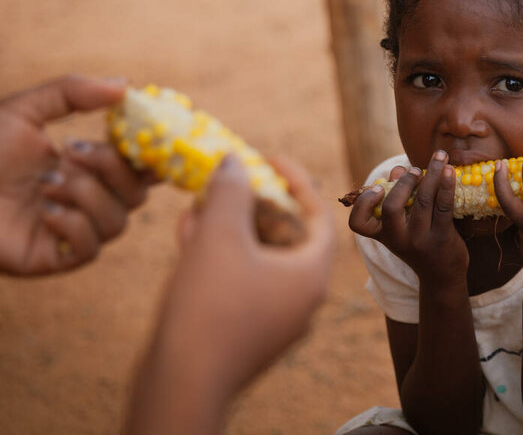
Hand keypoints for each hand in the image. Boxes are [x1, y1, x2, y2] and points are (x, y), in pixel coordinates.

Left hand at [0, 75, 150, 275]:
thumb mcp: (24, 110)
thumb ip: (74, 92)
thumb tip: (126, 85)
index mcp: (87, 168)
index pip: (140, 166)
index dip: (153, 155)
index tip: (149, 135)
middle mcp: (87, 201)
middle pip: (138, 193)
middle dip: (111, 167)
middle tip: (71, 150)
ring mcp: (73, 231)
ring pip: (118, 220)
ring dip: (86, 195)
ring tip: (45, 182)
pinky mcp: (56, 258)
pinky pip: (91, 247)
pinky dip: (73, 224)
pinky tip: (44, 211)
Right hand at [126, 155, 335, 434]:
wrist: (180, 387)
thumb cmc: (208, 307)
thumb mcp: (219, 236)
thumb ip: (230, 191)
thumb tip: (234, 162)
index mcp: (311, 275)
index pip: (319, 215)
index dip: (297, 180)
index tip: (270, 159)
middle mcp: (302, 299)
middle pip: (287, 235)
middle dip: (254, 203)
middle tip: (230, 181)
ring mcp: (275, 319)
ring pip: (258, 257)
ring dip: (230, 226)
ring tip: (201, 201)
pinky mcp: (247, 333)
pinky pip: (241, 281)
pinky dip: (220, 255)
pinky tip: (189, 233)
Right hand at [348, 150, 466, 284]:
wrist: (442, 275)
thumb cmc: (418, 241)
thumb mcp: (402, 225)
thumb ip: (398, 195)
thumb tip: (400, 169)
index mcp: (382, 235)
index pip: (358, 224)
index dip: (363, 204)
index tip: (378, 188)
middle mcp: (398, 239)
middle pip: (392, 207)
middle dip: (404, 182)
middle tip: (415, 170)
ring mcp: (420, 240)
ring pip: (423, 200)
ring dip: (432, 173)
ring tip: (440, 156)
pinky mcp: (442, 237)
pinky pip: (444, 206)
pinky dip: (446, 185)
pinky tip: (450, 170)